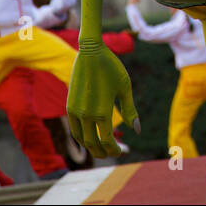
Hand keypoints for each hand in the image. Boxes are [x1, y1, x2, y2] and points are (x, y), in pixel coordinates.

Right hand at [67, 43, 137, 159]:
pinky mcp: (69, 105)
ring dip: (90, 146)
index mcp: (102, 112)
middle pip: (92, 143)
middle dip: (102, 152)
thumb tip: (136, 130)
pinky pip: (74, 127)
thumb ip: (130, 110)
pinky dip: (81, 136)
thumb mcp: (125, 88)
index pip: (107, 141)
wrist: (91, 52)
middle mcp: (86, 114)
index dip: (114, 149)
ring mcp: (75, 111)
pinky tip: (89, 136)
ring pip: (81, 138)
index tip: (121, 151)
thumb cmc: (112, 68)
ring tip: (100, 148)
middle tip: (111, 153)